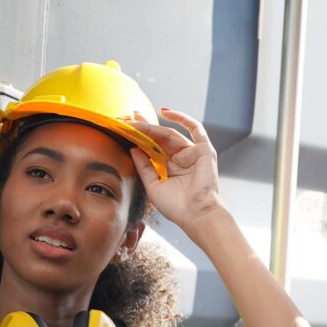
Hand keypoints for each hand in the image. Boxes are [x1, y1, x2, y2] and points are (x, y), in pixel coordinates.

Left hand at [126, 108, 224, 230]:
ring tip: (135, 119)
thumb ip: (144, 167)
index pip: (152, 148)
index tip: (123, 129)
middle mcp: (180, 159)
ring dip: (152, 126)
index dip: (138, 138)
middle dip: (142, 127)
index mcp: (170, 168)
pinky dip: (182, 118)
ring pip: (169, 134)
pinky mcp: (203, 150)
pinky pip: (195, 128)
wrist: (197, 215)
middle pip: (159, 138)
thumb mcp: (153, 186)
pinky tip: (165, 112)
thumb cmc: (177, 207)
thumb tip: (133, 149)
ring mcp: (192, 153)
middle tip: (125, 117)